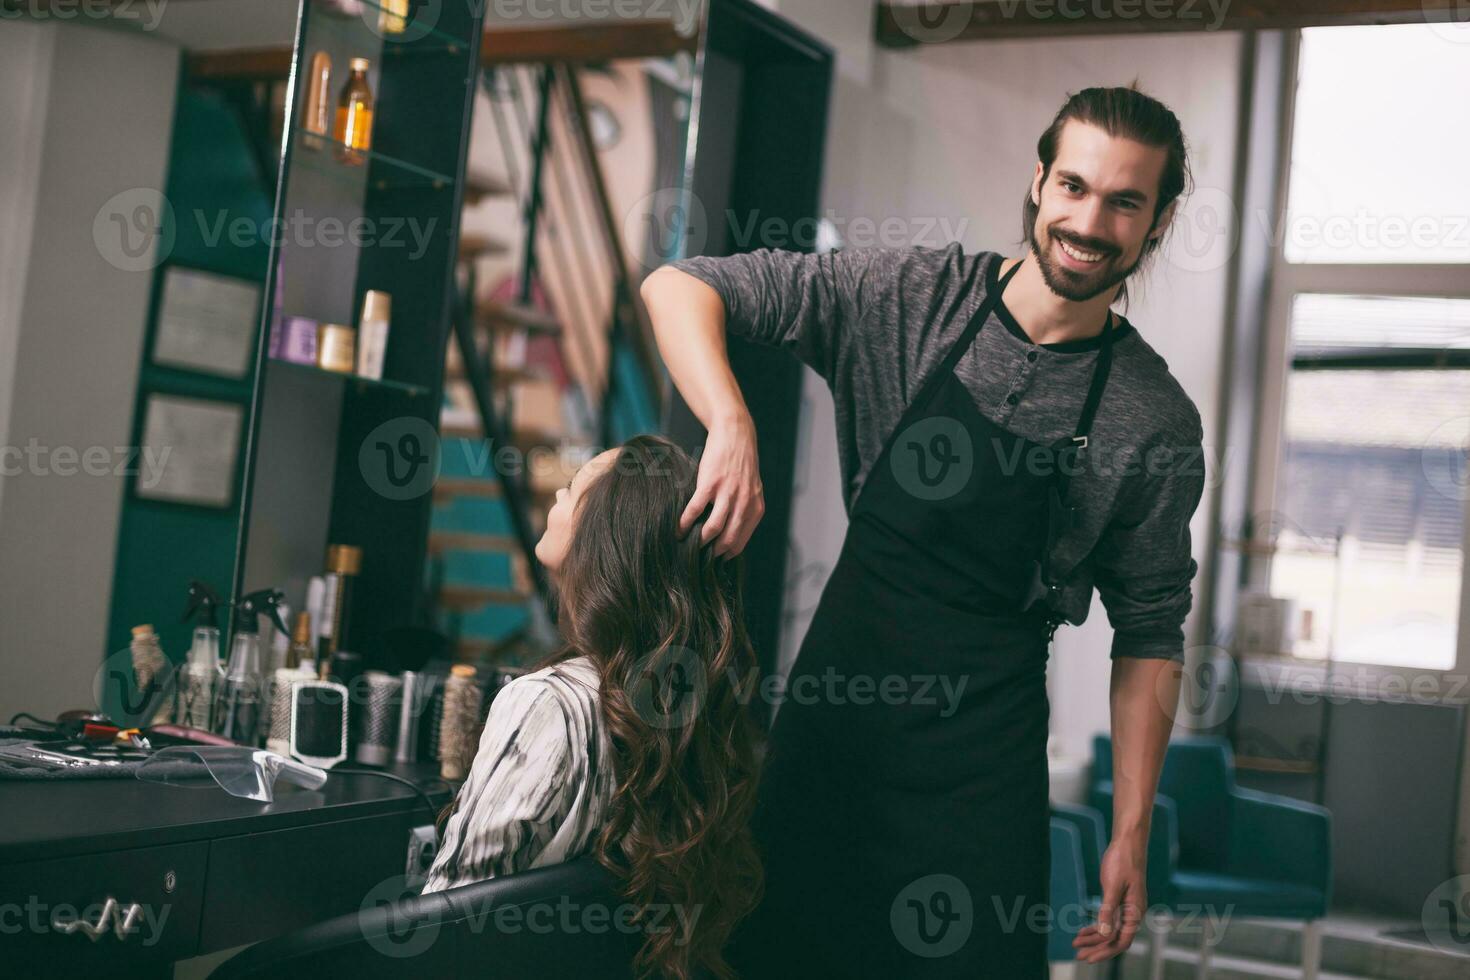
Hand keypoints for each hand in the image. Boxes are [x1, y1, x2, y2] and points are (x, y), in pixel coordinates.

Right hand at [679, 415, 763, 557]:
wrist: (735, 435)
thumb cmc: (741, 464)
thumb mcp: (752, 489)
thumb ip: (746, 509)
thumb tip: (732, 533)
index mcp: (755, 507)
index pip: (741, 541)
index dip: (727, 554)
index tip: (715, 560)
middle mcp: (744, 503)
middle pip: (728, 539)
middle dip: (713, 552)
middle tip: (700, 557)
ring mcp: (727, 493)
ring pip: (713, 528)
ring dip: (699, 540)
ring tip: (689, 544)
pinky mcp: (710, 483)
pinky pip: (696, 509)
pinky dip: (685, 522)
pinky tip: (679, 528)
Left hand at [1072, 837, 1145, 963]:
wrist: (1127, 843)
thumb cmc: (1122, 862)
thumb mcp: (1112, 886)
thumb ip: (1108, 911)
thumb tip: (1104, 934)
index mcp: (1135, 912)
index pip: (1121, 941)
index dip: (1105, 951)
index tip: (1089, 958)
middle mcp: (1133, 913)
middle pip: (1114, 939)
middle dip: (1097, 948)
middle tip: (1077, 956)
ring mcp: (1126, 908)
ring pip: (1110, 930)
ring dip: (1094, 938)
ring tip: (1076, 944)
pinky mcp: (1118, 900)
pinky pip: (1107, 919)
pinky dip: (1095, 926)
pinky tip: (1082, 930)